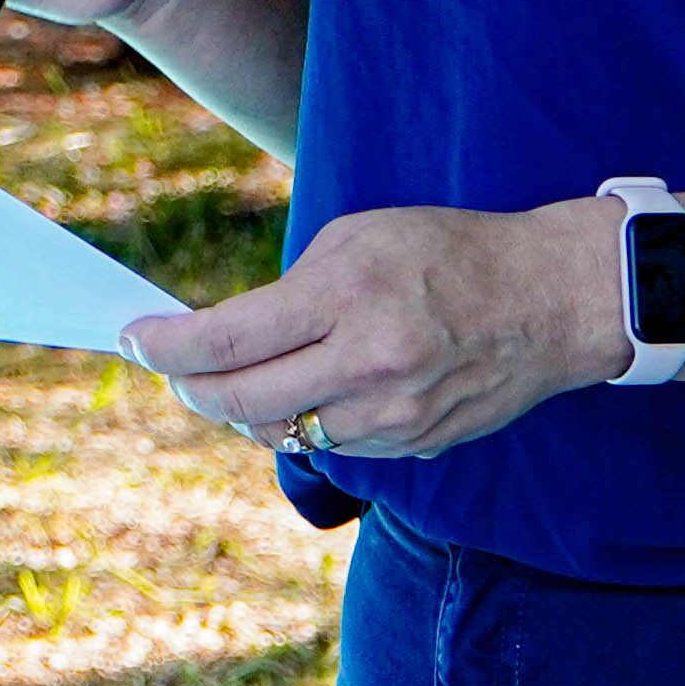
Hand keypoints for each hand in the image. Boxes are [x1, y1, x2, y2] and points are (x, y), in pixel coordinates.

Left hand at [129, 200, 620, 459]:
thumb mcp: (359, 239)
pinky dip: (305, 421)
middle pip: (242, 402)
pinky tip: (306, 391)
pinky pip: (332, 446)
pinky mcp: (415, 445)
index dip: (166, 347)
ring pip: (284, 432)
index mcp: (349, 296)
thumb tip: (224, 340)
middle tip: (171, 369)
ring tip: (236, 377)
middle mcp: (369, 364)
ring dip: (247, 408)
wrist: (551, 300)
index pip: (229, 340)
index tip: (133, 340)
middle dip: (191, 387)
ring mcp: (394, 415)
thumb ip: (292, 293)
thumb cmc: (447, 252)